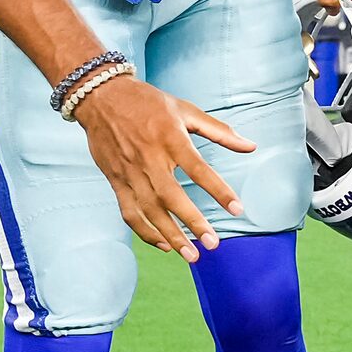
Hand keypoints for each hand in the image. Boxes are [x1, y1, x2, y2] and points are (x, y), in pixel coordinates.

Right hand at [73, 76, 253, 262]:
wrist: (101, 97)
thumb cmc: (148, 102)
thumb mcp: (185, 109)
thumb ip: (219, 130)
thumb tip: (250, 146)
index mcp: (170, 138)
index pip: (198, 169)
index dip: (219, 190)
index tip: (237, 209)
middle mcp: (149, 158)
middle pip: (171, 196)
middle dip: (192, 223)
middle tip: (213, 244)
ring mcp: (130, 172)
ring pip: (150, 210)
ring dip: (171, 235)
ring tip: (191, 254)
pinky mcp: (116, 181)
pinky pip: (129, 212)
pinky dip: (145, 232)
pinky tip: (164, 244)